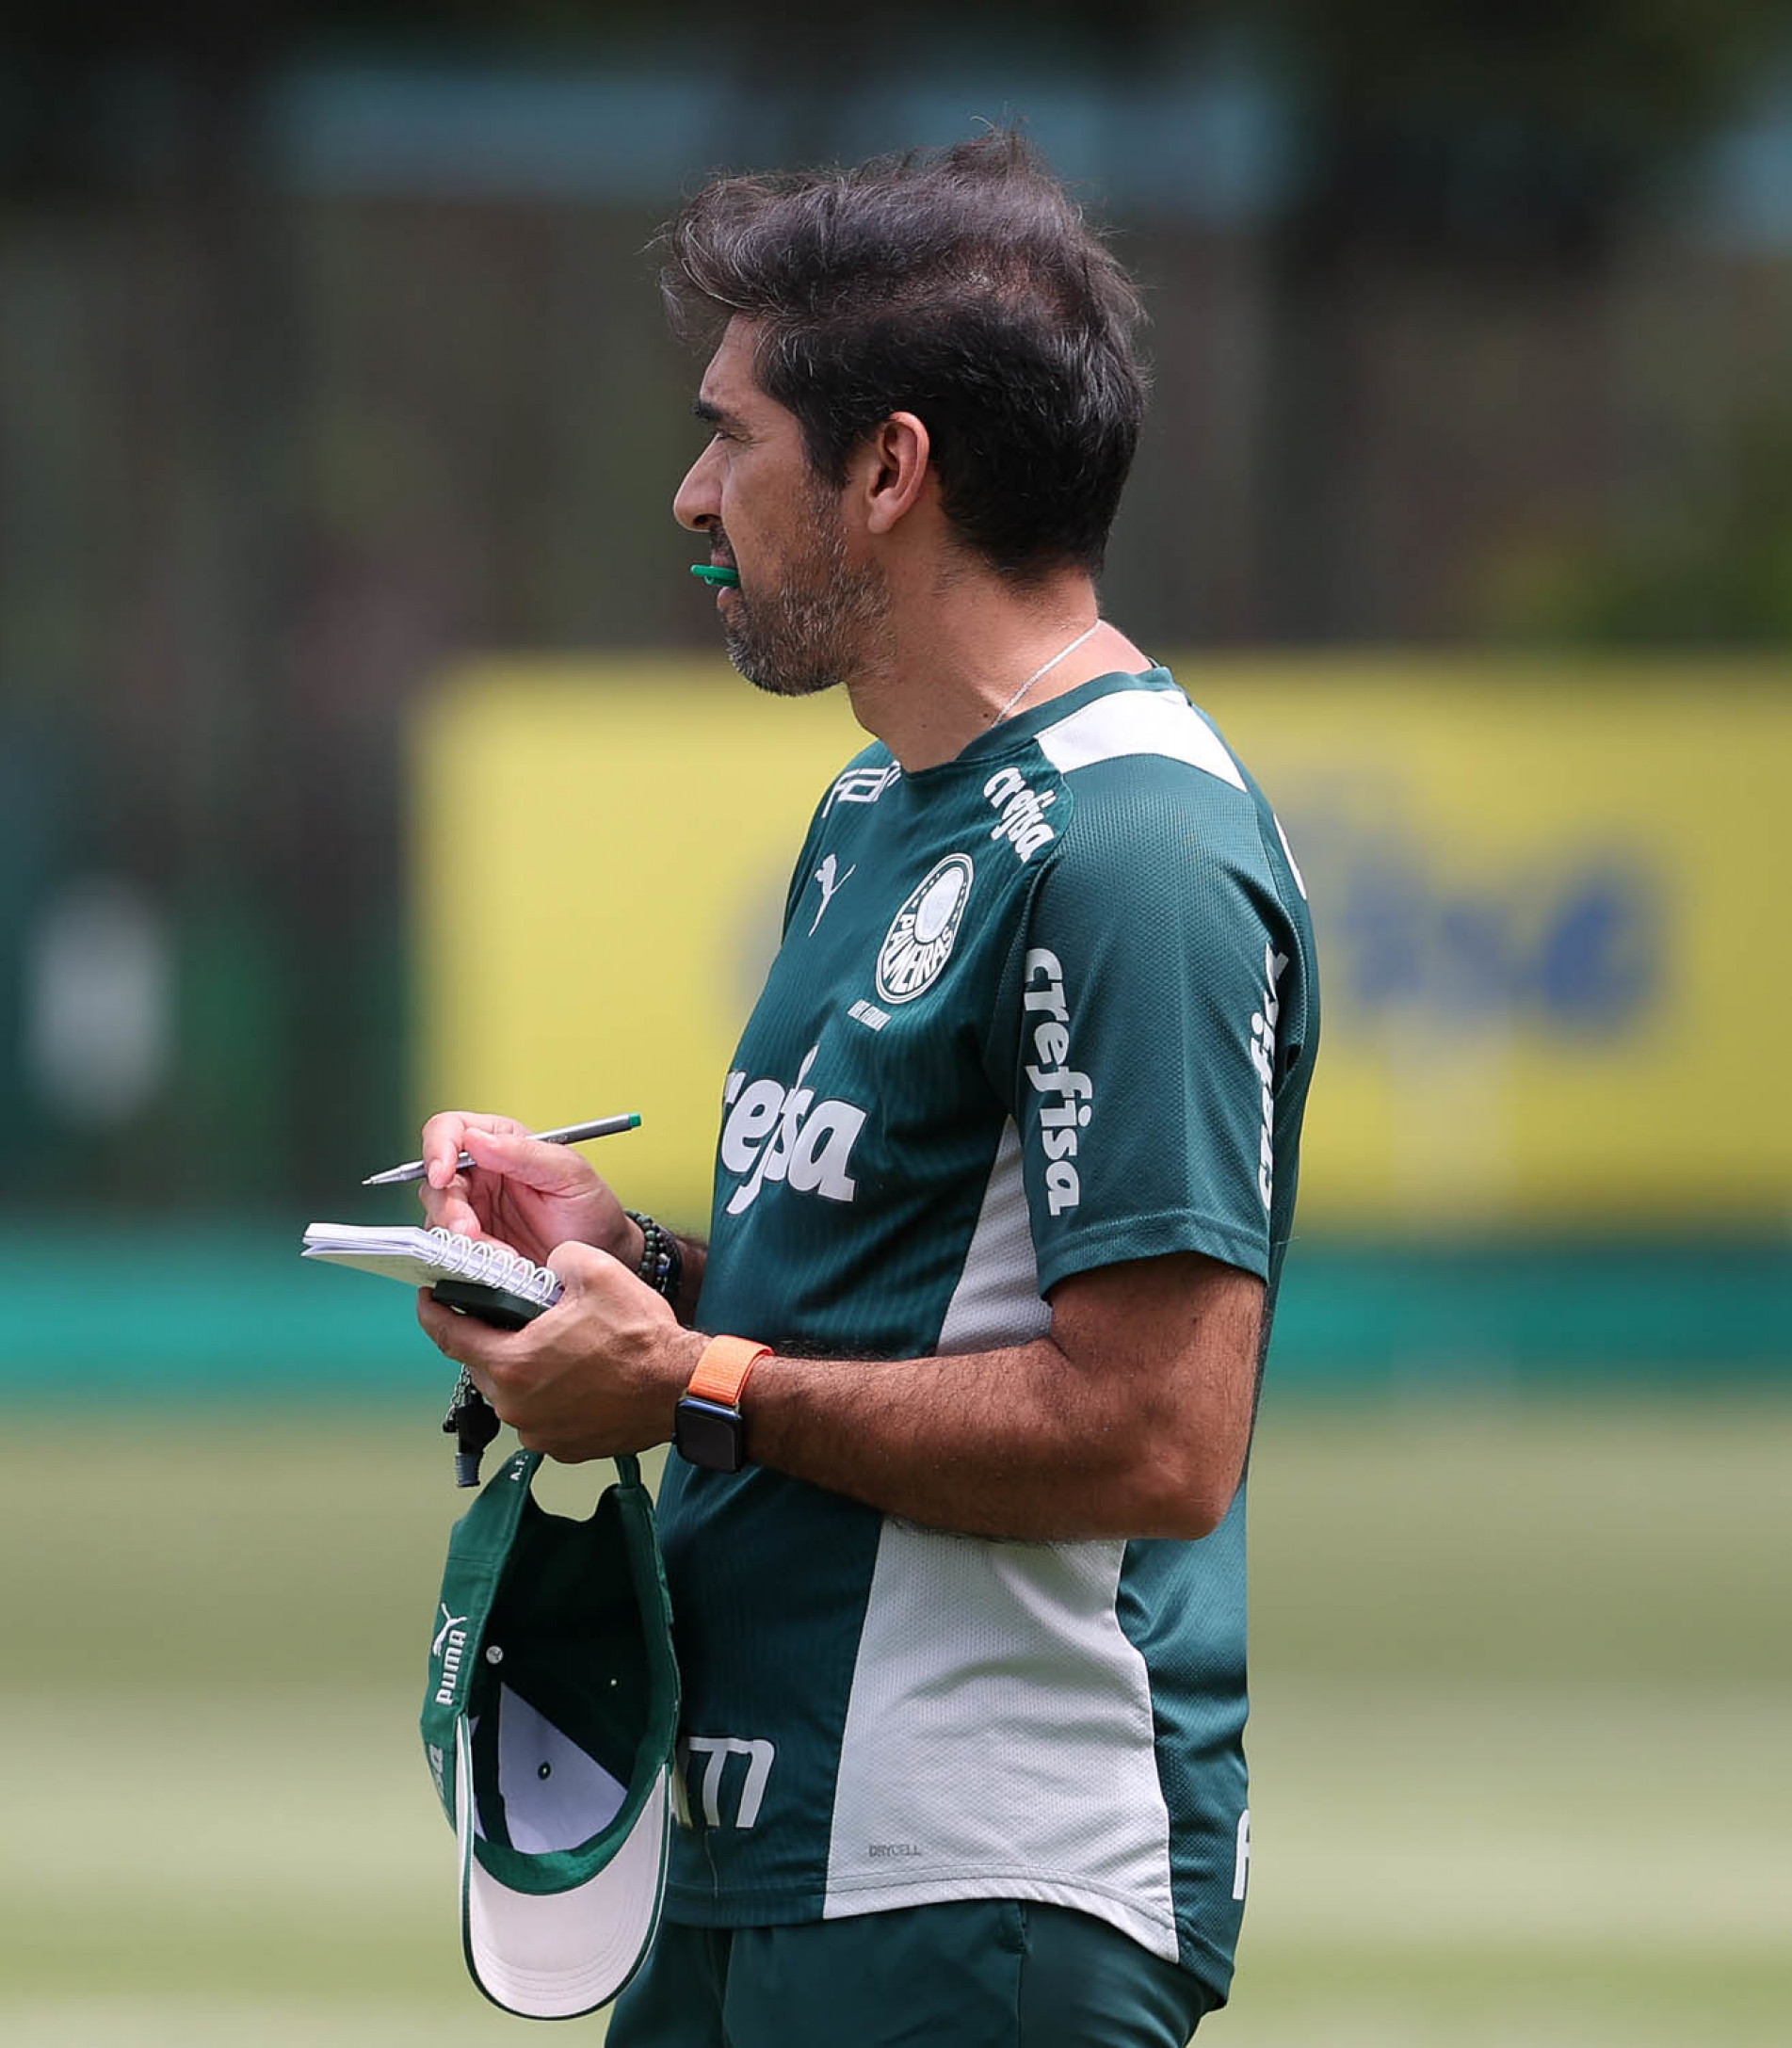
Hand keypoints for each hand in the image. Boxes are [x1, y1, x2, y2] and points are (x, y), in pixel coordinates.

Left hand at [415, 1241, 703, 1461]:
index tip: (428, 1299)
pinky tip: (575, 1376)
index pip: (450, 1337)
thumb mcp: (595, 1271)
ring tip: (553, 1346)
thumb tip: (549, 1264)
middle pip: (482, 1365)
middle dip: (490, 1338)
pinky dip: (548, 1395)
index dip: (434, 1313)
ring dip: (522, 1368)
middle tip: (509, 1315)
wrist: (682, 1389)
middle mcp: (516, 1405)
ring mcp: (539, 1432)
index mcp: (513, 1362)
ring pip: (513, 1392)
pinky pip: (541, 1415)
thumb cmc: (641, 1338)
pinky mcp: (563, 1448)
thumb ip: (557, 1258)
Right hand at [416, 1112, 641, 1270]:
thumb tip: (475, 1140)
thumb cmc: (590, 1208)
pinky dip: (467, 1259)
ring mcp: (473, 1210)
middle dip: (448, 1207)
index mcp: (500, 1142)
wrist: (602, 1256)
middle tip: (470, 1231)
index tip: (443, 1175)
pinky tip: (496, 1266)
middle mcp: (479, 1174)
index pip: (450, 1129)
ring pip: (438, 1218)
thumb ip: (524, 1153)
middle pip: (434, 1180)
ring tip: (498, 1255)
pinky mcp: (473, 1245)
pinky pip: (451, 1250)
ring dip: (458, 1239)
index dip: (437, 1148)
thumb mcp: (569, 1174)